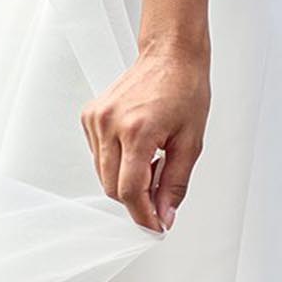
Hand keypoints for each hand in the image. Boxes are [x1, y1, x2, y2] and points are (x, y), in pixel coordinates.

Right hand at [81, 43, 209, 232]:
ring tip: (152, 160)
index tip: (156, 226)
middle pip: (113, 187)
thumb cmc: (185, 89)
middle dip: (137, 199)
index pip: (130, 191)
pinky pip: (98, 156)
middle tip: (161, 190)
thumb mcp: (191, 142)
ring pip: (103, 174)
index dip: (143, 215)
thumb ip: (175, 183)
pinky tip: (137, 147)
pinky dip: (116, 162)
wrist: (170, 55)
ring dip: (126, 180)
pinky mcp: (90, 115)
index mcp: (137, 130)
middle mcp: (110, 123)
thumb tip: (165, 215)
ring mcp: (96, 118)